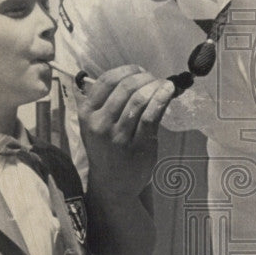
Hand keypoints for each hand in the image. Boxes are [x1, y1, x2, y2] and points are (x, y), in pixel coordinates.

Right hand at [77, 65, 174, 196]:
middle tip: (155, 79)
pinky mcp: (137, 145)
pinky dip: (162, 99)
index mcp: (86, 113)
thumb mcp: (96, 124)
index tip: (141, 71)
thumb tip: (138, 76)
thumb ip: (108, 101)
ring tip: (164, 85)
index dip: (127, 70)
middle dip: (145, 77)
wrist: (113, 184)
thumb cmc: (107, 149)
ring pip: (139, 99)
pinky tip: (169, 92)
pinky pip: (151, 115)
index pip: (106, 80)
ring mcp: (118, 136)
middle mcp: (99, 123)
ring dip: (155, 86)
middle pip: (125, 87)